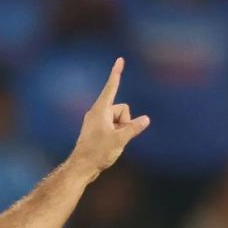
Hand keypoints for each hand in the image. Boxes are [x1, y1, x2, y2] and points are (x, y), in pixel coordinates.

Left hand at [68, 58, 149, 178]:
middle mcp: (97, 112)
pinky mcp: (96, 130)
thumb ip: (134, 128)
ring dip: (121, 130)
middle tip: (116, 138)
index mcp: (100, 110)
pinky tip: (108, 147)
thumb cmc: (98, 152)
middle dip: (125, 122)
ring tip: (111, 144)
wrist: (81, 167)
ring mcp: (96, 121)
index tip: (120, 59)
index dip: (117, 73)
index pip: (111, 87)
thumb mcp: (120, 140)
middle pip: (121, 109)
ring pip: (118, 120)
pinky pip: (113, 127)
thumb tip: (146, 119)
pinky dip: (116, 134)